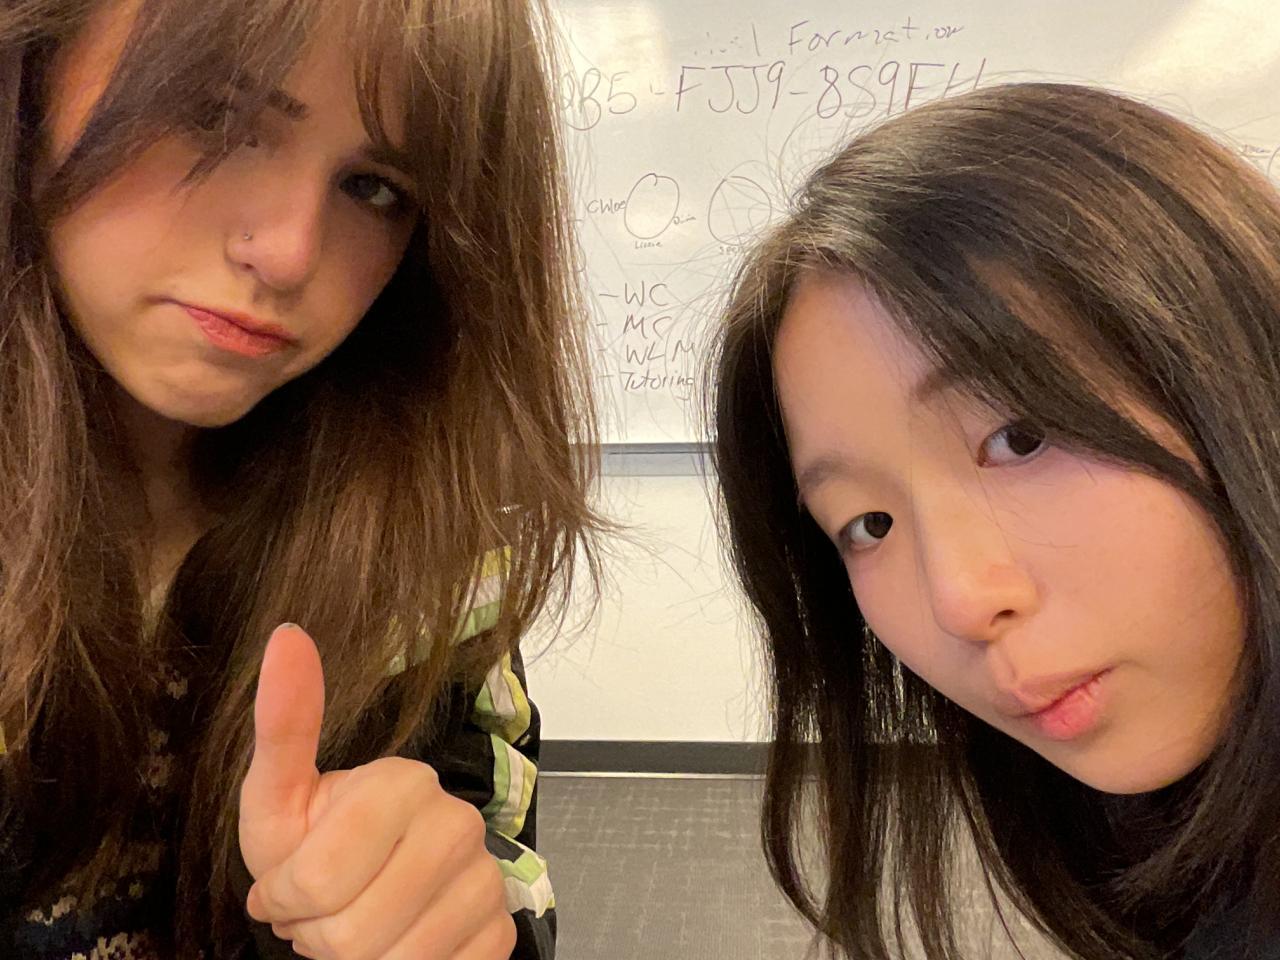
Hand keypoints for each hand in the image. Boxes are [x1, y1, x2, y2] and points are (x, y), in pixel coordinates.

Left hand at [239, 624, 515, 959]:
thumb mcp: (279, 794)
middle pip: (352, 934)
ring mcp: (486, 878)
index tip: (284, 887)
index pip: (318, 881)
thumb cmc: (317, 839)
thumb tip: (286, 634)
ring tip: (352, 925)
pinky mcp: (500, 930)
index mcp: (403, 781)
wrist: (374, 881)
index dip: (285, 901)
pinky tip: (395, 942)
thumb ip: (284, 724)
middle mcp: (458, 822)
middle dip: (317, 936)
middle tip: (320, 912)